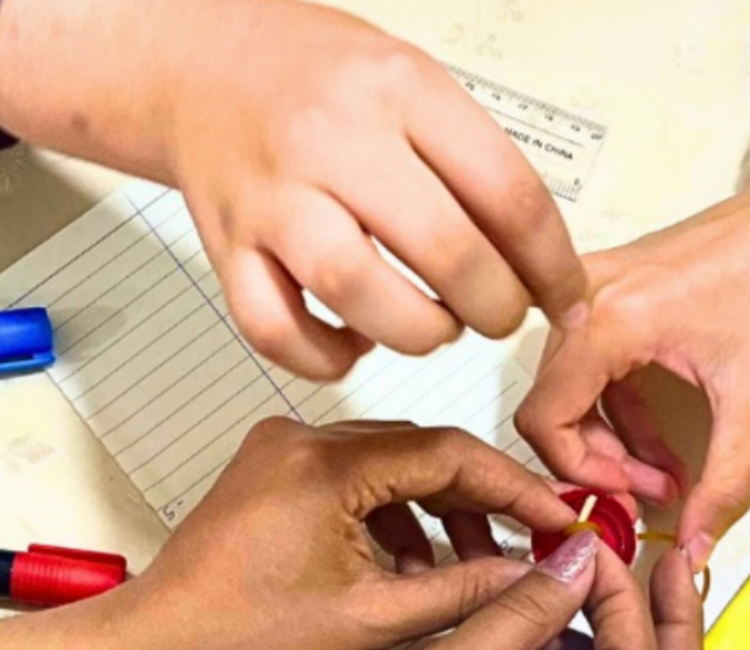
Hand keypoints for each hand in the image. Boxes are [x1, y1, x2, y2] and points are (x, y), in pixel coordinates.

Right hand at [0, 0, 584, 379]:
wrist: (200, 64)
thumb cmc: (316, 79)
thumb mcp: (411, 82)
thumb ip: (470, 162)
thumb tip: (536, 261)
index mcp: (399, 91)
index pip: (507, 194)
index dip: (552, 266)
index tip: (563, 298)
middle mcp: (333, 142)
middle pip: (444, 252)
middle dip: (494, 310)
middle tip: (498, 318)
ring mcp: (273, 199)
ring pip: (359, 294)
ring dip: (418, 335)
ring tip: (433, 329)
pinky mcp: (227, 249)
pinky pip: (276, 331)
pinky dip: (326, 359)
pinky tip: (355, 343)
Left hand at [1, 418, 572, 649]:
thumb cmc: (242, 643)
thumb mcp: (368, 621)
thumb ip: (460, 591)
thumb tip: (532, 572)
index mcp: (325, 465)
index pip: (448, 453)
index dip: (514, 487)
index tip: (559, 516)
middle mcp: (302, 438)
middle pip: (420, 453)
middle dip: (478, 501)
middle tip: (530, 542)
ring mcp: (283, 451)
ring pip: (389, 468)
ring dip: (434, 514)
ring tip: (471, 569)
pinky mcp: (274, 473)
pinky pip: (354, 482)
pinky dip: (391, 518)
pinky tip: (415, 567)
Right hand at [514, 194, 749, 569]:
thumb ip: (724, 483)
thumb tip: (694, 542)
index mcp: (609, 319)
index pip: (542, 419)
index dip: (576, 472)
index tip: (620, 496)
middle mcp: (585, 297)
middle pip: (551, 407)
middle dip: (599, 462)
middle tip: (648, 492)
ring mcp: (591, 290)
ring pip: (566, 389)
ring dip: (609, 440)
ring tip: (661, 471)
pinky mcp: (607, 291)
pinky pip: (587, 366)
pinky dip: (617, 409)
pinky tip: (658, 435)